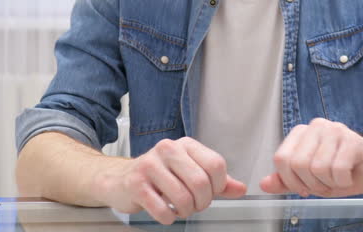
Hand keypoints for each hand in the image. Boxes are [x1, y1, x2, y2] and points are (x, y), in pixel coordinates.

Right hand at [94, 137, 245, 223]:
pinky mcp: (136, 184)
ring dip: (186, 211)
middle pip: (201, 182)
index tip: (211, 192)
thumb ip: (218, 181)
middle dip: (202, 202)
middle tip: (196, 205)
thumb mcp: (191, 172)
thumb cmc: (160, 176)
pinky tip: (165, 212)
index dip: (219, 186)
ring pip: (183, 198)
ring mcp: (150, 165)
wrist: (121, 179)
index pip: (216, 164)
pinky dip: (169, 218)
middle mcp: (168, 149)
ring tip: (181, 208)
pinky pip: (162, 209)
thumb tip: (240, 189)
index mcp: (185, 144)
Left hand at [259, 118, 362, 196]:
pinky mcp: (352, 139)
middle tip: (325, 184)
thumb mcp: (309, 181)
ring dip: (329, 183)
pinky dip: (343, 181)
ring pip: (317, 168)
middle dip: (311, 184)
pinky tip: (349, 176)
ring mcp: (335, 130)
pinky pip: (337, 169)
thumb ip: (286, 181)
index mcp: (302, 133)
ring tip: (338, 179)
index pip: (281, 158)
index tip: (305, 187)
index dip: (290, 180)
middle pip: (298, 164)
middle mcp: (317, 126)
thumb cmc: (342, 173)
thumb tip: (264, 184)